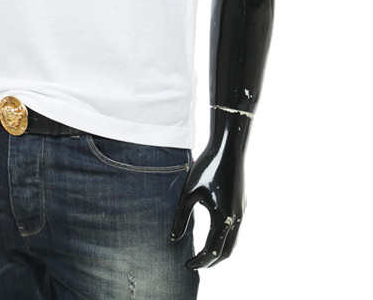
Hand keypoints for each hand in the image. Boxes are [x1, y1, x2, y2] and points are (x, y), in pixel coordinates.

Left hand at [170, 132, 245, 268]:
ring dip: (219, 252)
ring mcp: (242, 213)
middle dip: (211, 261)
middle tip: (195, 264)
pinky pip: (235, 231)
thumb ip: (182, 217)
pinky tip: (213, 236)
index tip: (186, 265)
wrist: (228, 150)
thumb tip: (173, 238)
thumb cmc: (206, 168)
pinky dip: (225, 240)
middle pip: (226, 252)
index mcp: (223, 219)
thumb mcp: (189, 193)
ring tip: (203, 254)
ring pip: (233, 242)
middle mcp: (236, 219)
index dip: (200, 261)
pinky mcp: (242, 205)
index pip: (212, 250)